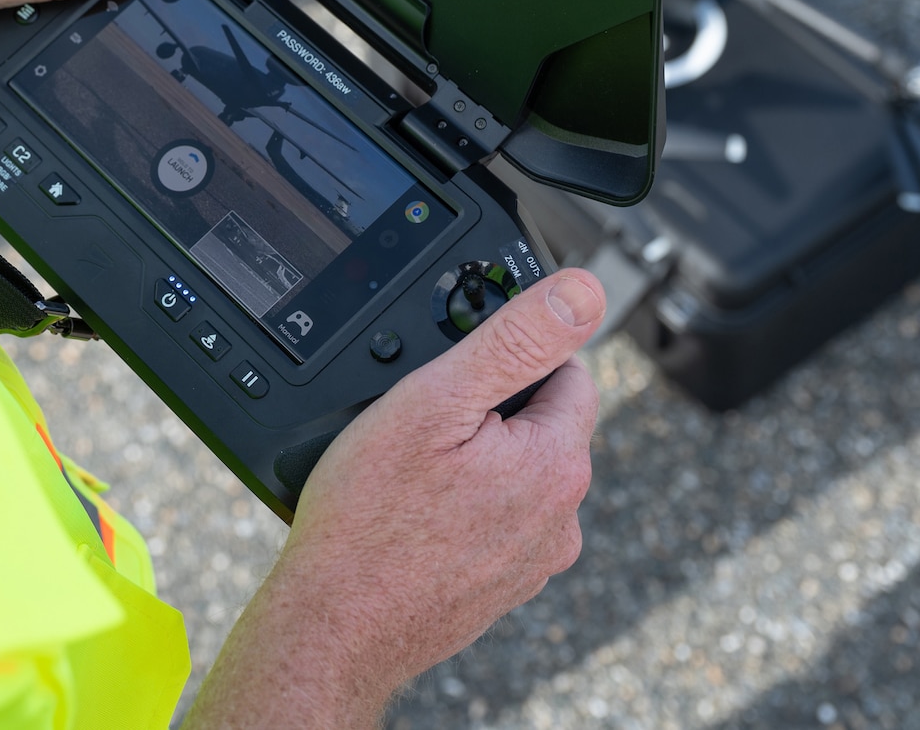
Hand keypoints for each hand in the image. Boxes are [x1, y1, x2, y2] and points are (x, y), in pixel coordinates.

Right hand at [183, 269, 605, 729]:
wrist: (334, 627)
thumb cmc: (370, 519)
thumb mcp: (436, 400)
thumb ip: (516, 340)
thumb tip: (584, 292)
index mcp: (557, 464)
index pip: (566, 371)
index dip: (508, 357)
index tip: (456, 372)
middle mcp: (561, 519)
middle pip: (539, 424)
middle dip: (489, 412)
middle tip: (420, 426)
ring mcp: (533, 561)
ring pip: (514, 475)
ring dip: (475, 464)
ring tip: (409, 478)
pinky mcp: (502, 590)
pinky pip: (492, 524)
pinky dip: (461, 512)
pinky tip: (413, 518)